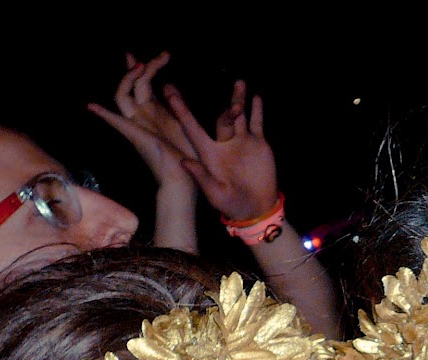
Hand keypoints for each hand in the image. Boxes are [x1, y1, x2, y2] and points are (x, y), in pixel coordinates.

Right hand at [87, 52, 198, 190]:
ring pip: (123, 95)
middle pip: (132, 85)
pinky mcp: (135, 135)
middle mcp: (142, 116)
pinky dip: (104, 115)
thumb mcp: (182, 121)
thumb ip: (174, 103)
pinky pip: (117, 122)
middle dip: (138, 66)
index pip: (145, 84)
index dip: (150, 67)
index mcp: (154, 113)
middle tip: (152, 55)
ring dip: (128, 78)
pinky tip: (92, 106)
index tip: (164, 55)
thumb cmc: (188, 156)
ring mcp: (137, 125)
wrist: (184, 178)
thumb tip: (168, 84)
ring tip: (139, 65)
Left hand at [164, 79, 280, 222]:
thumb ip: (201, 177)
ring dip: (238, 99)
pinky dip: (257, 111)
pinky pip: (256, 123)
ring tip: (240, 82)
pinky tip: (256, 97)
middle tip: (234, 95)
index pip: (192, 127)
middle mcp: (224, 143)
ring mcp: (242, 142)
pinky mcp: (258, 145)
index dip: (181, 109)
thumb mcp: (215, 194)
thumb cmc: (232, 205)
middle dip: (228, 104)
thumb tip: (183, 162)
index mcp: (209, 153)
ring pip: (239, 115)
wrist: (257, 209)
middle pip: (222, 117)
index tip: (169, 90)